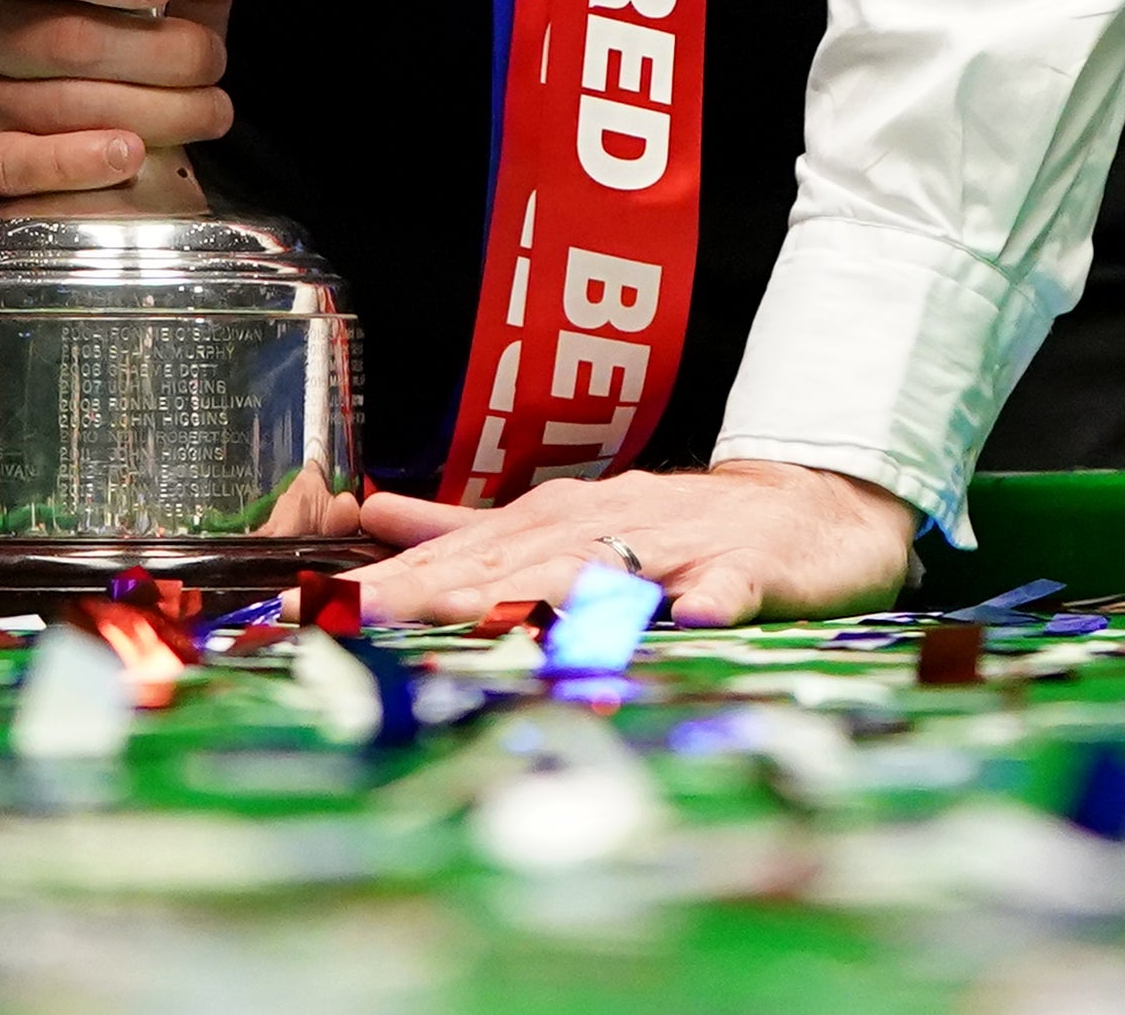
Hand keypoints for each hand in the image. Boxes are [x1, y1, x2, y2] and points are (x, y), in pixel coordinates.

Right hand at [0, 0, 282, 210]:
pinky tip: (129, 155)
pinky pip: (14, 167)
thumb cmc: (123, 18)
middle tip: (212, 61)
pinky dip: (77, 163)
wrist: (81, 102)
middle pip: (61, 39)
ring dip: (155, 111)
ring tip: (208, 109)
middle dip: (160, 54)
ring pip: (61, 105)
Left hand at [351, 461, 917, 628]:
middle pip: (513, 560)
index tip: (318, 610)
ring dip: (552, 590)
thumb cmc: (677, 526)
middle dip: (439, 587)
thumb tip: (367, 516)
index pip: (460, 552)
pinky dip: (709, 600)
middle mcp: (604, 525)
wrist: (807, 505)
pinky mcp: (751, 569)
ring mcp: (678, 546)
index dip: (389, 581)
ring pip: (609, 567)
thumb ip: (466, 526)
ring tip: (493, 614)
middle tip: (369, 617)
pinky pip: (729, 586)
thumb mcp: (562, 521)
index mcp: (555, 520)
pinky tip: (690, 619)